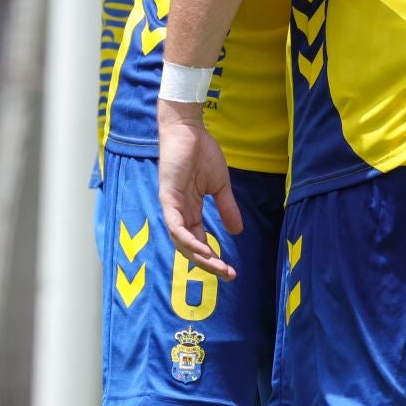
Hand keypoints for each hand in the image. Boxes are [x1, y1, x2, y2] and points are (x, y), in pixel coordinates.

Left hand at [156, 100, 239, 279]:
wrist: (190, 130)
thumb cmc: (202, 153)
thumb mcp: (220, 186)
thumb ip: (227, 208)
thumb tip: (237, 231)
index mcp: (190, 211)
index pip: (200, 242)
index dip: (214, 258)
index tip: (231, 271)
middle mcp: (179, 213)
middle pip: (189, 247)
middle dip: (208, 263)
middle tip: (227, 275)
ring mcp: (172, 206)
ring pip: (180, 241)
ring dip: (198, 255)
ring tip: (217, 265)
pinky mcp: (168, 197)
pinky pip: (175, 225)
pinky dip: (186, 239)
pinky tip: (202, 249)